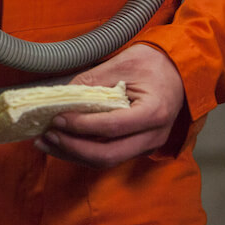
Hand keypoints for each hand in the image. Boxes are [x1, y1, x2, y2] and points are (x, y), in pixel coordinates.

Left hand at [34, 44, 185, 167]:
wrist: (179, 70)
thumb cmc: (153, 63)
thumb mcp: (121, 64)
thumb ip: (91, 82)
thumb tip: (60, 97)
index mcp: (153, 112)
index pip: (111, 127)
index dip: (80, 126)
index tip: (57, 119)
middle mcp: (153, 135)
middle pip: (108, 155)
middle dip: (72, 148)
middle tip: (46, 136)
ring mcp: (147, 145)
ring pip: (106, 160)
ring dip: (73, 154)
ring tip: (45, 142)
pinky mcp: (137, 146)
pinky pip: (108, 155)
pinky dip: (83, 151)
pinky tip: (62, 142)